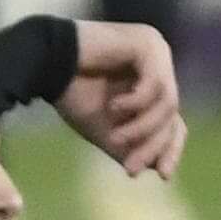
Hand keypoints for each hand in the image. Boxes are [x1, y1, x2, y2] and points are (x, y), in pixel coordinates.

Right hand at [58, 19, 185, 179]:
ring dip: (142, 128)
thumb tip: (159, 168)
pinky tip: (114, 108)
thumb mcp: (106, 129)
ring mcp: (157, 51)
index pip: (175, 121)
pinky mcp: (147, 43)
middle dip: (151, 146)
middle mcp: (160, 65)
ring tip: (116, 138)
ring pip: (167, 102)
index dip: (170, 149)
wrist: (45, 63)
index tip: (162, 176)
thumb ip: (132, 145)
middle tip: (130, 168)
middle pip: (171, 115)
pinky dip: (137, 103)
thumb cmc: (72, 93)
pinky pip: (155, 83)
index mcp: (152, 83)